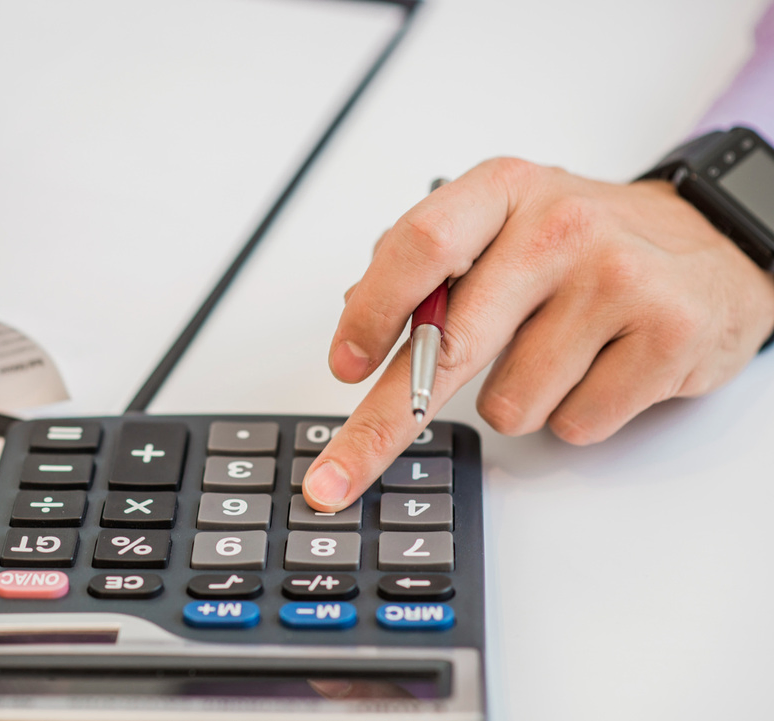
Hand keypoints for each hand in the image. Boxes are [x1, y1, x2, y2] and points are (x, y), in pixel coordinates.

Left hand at [303, 158, 773, 510]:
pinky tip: (602, 367)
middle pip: (452, 344)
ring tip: (560, 352)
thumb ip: (429, 265)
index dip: (372, 315)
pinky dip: (573, 413)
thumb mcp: (503, 221)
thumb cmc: (588, 241)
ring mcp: (618, 281)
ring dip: (516, 400)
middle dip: (383, 426)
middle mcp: (558, 228)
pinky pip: (573, 423)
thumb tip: (357, 316)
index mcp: (503, 191)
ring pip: (509, 404)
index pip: (419, 248)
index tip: (345, 367)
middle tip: (340, 475)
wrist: (712, 243)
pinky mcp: (667, 337)